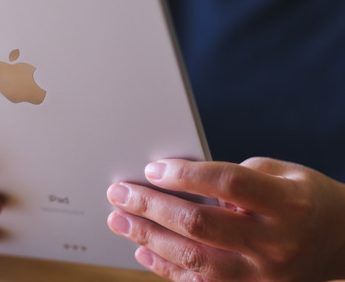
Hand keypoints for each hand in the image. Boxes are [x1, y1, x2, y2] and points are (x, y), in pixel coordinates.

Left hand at [106, 157, 344, 281]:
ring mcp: (262, 276)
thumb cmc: (308, 201)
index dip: (186, 175)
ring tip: (118, 220)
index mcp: (287, 205)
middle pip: (202, 225)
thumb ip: (237, 176)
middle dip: (152, 207)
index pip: (229, 185)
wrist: (344, 246)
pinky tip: (142, 249)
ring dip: (149, 238)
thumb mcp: (285, 173)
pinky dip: (166, 268)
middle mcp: (275, 244)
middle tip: (119, 193)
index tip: (152, 169)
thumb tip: (180, 179)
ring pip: (194, 260)